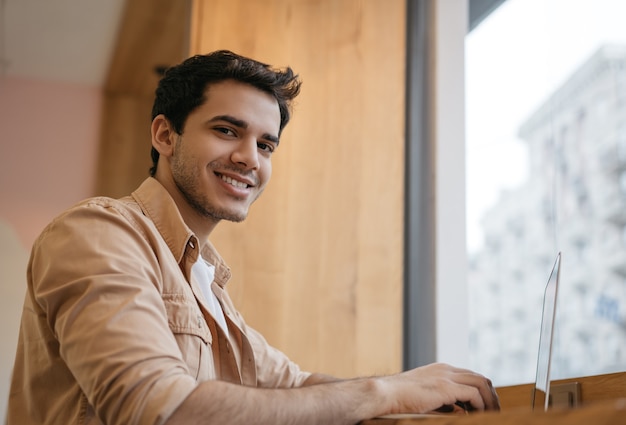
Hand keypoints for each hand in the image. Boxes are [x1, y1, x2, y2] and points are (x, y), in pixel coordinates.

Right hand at [378, 362, 499, 413]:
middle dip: (491, 394)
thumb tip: (459, 411)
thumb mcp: (424, 396)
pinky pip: (474, 394)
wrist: (384, 394)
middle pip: (480, 377)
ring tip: (492, 414)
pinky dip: (480, 405)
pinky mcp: (445, 387)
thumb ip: (442, 401)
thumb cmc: (399, 399)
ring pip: (481, 383)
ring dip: (490, 400)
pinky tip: (479, 414)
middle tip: (494, 411)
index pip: (469, 376)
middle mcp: (445, 369)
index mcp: (440, 369)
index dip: (481, 391)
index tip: (485, 406)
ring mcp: (446, 376)